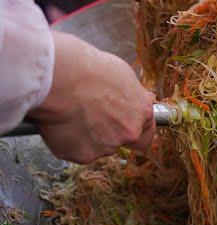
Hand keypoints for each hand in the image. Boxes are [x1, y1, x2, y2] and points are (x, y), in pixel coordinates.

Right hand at [28, 31, 155, 163]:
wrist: (60, 79)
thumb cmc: (90, 69)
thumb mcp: (123, 75)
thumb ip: (133, 95)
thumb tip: (144, 99)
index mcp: (141, 112)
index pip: (146, 133)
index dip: (135, 129)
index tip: (125, 126)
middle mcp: (128, 133)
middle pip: (123, 141)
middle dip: (110, 133)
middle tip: (91, 117)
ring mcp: (105, 147)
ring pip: (98, 147)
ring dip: (87, 136)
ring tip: (72, 114)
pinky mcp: (82, 155)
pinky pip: (75, 151)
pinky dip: (67, 141)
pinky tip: (61, 123)